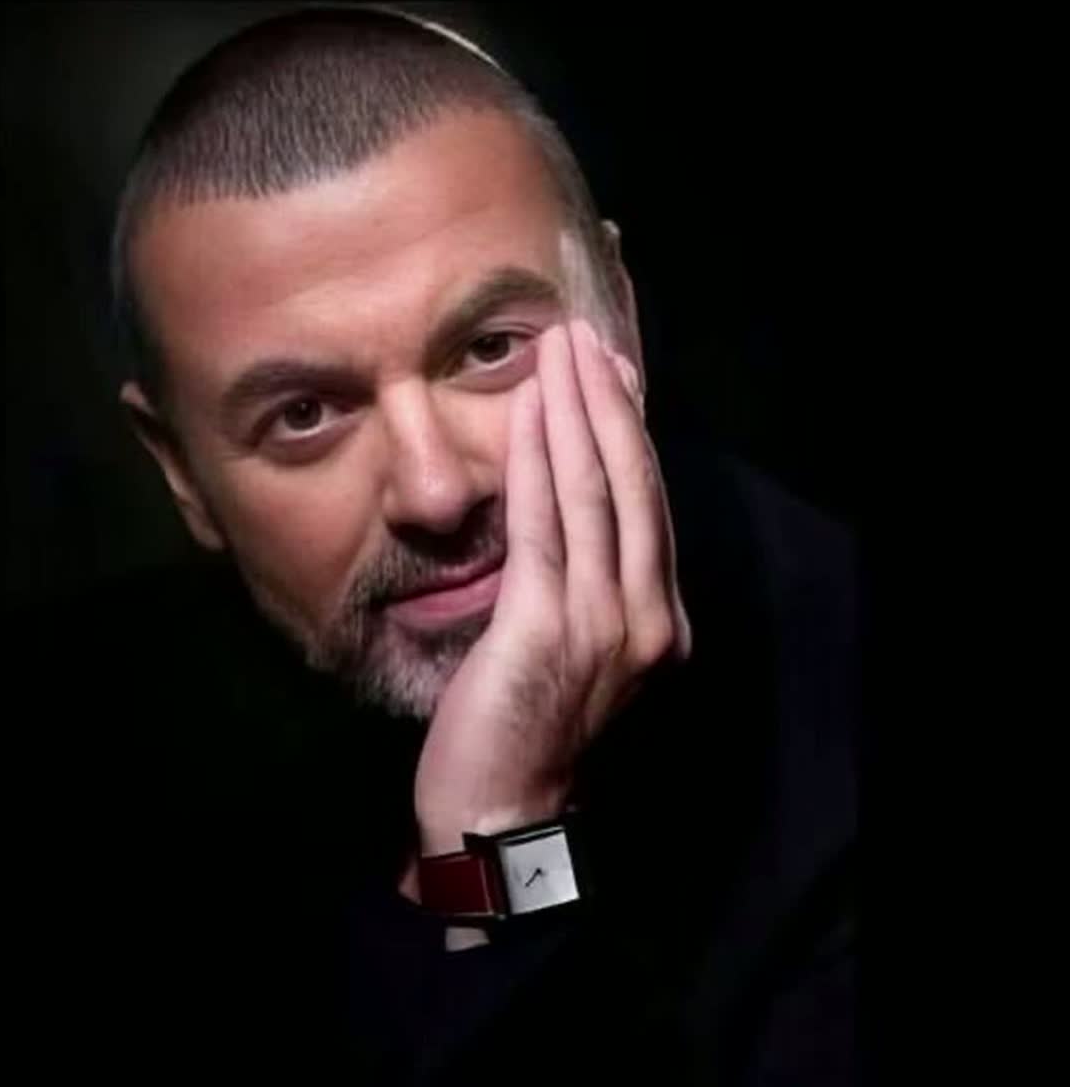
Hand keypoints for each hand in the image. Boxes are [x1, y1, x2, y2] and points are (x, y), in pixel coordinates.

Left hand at [411, 320, 690, 857]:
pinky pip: (543, 525)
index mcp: (652, 621)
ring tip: (558, 351)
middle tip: (583, 337)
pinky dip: (537, 459)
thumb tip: (565, 512)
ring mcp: (600, 623)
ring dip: (574, 412)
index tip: (612, 374)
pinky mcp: (545, 626)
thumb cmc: (525, 732)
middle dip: (605, 402)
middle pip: (631, 485)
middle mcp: (641, 617)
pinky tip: (529, 409)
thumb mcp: (571, 654)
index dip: (629, 432)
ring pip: (594, 493)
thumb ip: (580, 588)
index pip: (646, 507)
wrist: (499, 814)